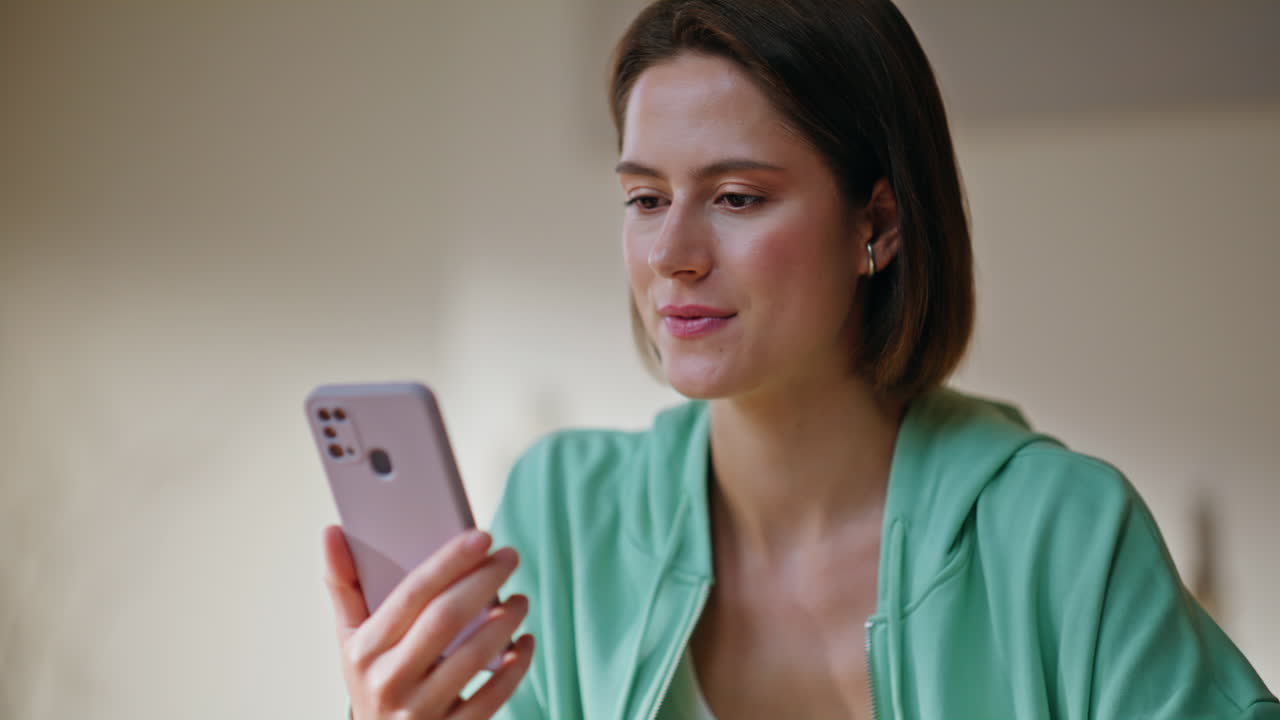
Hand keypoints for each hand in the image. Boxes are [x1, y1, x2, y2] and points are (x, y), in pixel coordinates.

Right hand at [322, 525, 533, 718]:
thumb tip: (331, 531)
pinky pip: (493, 697)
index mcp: (364, 651)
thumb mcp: (351, 640)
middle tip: (509, 557)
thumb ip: (344, 586)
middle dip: (484, 582)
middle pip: (446, 619)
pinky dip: (516, 667)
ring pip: (473, 657)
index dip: (449, 561)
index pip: (411, 594)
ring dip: (505, 622)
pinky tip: (524, 644)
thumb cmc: (374, 679)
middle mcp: (389, 681)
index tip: (482, 536)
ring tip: (519, 600)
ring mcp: (421, 711)